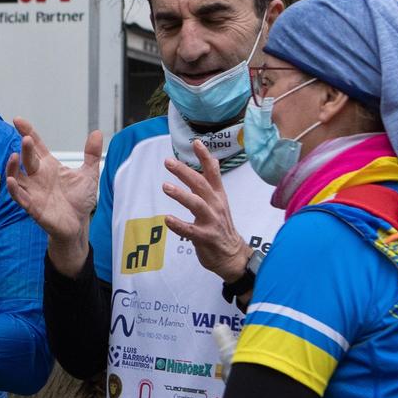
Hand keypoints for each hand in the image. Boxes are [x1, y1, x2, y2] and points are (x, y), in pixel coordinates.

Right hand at [4, 120, 102, 275]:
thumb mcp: (89, 174)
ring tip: (13, 157)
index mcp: (49, 166)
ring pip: (16, 177)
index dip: (27, 132)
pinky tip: (10, 180)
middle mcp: (38, 176)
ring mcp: (33, 191)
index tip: (18, 120)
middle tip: (27, 139)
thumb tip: (97, 132)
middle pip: (27, 159)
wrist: (79, 225)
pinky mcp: (32, 207)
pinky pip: (19, 197)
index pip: (36, 146)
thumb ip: (91, 154)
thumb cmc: (80, 200)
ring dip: (12, 168)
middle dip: (25, 149)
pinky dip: (14, 189)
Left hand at [162, 141, 250, 280]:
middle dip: (185, 172)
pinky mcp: (205, 238)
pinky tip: (167, 219)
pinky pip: (190, 230)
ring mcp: (212, 222)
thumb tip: (212, 160)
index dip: (205, 157)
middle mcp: (216, 205)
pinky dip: (178, 225)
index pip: (213, 172)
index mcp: (218, 196)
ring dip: (181, 195)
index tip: (195, 142)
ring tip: (165, 186)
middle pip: (201, 184)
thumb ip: (212, 183)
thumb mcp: (220, 202)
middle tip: (168, 161)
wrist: (232, 255)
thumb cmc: (221, 226)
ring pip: (197, 205)